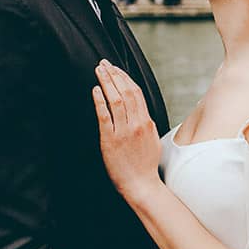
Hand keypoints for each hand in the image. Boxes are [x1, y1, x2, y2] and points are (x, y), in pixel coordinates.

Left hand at [93, 61, 162, 201]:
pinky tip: (95, 90)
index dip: (125, 78)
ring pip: (116, 100)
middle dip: (114, 74)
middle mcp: (137, 123)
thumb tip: (141, 112)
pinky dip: (100, 101)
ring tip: (99, 70)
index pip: (136, 93)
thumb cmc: (146, 165)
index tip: (116, 68)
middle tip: (104, 63)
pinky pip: (105, 116)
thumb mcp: (152, 140)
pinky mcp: (111, 140)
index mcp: (146, 122)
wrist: (141, 184)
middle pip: (126, 92)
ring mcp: (124, 131)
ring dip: (106, 82)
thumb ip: (146, 124)